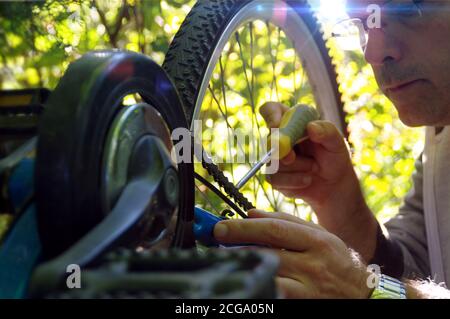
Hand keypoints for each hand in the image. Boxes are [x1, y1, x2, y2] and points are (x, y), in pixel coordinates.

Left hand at [214, 209, 373, 298]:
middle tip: (215, 242)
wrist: (362, 293)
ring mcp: (309, 289)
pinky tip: (246, 278)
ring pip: (267, 276)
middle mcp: (314, 264)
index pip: (275, 229)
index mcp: (317, 241)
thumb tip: (251, 213)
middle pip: (266, 252)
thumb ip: (286, 221)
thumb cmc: (336, 261)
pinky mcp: (303, 305)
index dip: (244, 227)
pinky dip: (258, 285)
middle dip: (236, 246)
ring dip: (243, 266)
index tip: (220, 227)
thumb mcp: (319, 235)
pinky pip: (274, 295)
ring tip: (226, 259)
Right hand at [260, 102, 377, 258]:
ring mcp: (274, 158)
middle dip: (281, 150)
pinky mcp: (274, 176)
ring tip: (314, 168)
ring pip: (273, 162)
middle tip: (291, 157)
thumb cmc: (335, 157)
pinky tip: (307, 180)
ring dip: (297, 168)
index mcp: (292, 121)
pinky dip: (294, 181)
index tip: (276, 125)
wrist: (333, 184)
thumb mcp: (337, 142)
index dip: (270, 115)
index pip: (271, 110)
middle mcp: (280, 138)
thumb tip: (310, 128)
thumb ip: (326, 131)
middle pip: (268, 140)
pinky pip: (275, 179)